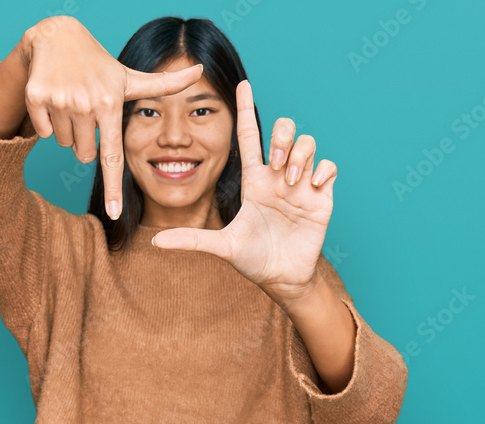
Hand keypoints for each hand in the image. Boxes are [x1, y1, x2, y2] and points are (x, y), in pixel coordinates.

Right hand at [22, 16, 202, 219]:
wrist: (57, 36)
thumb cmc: (100, 64)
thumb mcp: (130, 77)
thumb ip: (165, 85)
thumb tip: (201, 71)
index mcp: (110, 104)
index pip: (113, 156)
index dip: (113, 188)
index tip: (113, 213)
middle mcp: (85, 104)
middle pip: (84, 155)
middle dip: (86, 142)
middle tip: (88, 112)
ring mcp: (59, 100)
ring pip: (64, 144)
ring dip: (68, 130)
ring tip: (72, 101)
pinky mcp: (36, 97)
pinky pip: (44, 132)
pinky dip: (48, 121)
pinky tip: (55, 98)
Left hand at [151, 79, 337, 304]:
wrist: (281, 278)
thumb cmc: (252, 259)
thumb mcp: (222, 246)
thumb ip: (191, 240)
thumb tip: (154, 242)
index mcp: (253, 181)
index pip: (249, 136)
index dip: (245, 109)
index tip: (241, 84)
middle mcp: (277, 177)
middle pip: (283, 131)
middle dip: (281, 136)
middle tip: (275, 162)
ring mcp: (301, 185)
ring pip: (307, 143)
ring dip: (300, 154)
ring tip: (290, 181)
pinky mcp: (321, 197)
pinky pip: (329, 166)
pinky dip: (323, 169)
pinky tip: (314, 185)